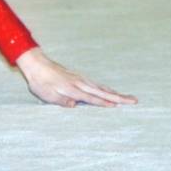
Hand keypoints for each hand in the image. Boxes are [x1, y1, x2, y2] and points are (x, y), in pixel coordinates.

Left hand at [15, 47, 137, 107]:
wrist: (36, 64)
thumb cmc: (40, 82)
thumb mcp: (46, 95)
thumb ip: (61, 101)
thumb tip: (74, 106)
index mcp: (71, 89)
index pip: (90, 98)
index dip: (102, 103)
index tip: (116, 107)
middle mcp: (79, 83)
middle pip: (102, 91)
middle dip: (119, 97)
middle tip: (134, 101)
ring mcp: (80, 79)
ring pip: (101, 87)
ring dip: (115, 92)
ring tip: (129, 98)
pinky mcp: (79, 77)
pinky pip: (96, 84)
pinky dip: (106, 88)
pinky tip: (110, 91)